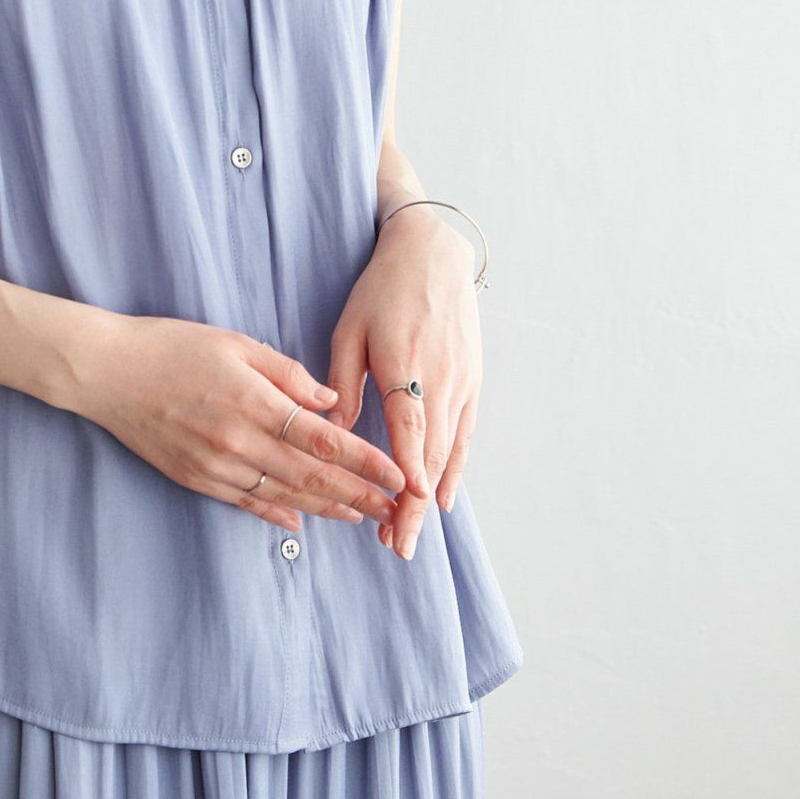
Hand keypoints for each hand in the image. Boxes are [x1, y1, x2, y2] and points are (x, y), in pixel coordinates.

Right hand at [70, 314, 407, 533]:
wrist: (107, 372)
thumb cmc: (171, 346)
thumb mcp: (234, 344)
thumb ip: (286, 373)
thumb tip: (330, 402)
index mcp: (252, 402)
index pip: (322, 440)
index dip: (364, 461)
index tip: (397, 474)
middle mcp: (237, 441)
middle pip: (311, 476)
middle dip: (359, 494)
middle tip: (395, 509)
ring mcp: (215, 465)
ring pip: (284, 494)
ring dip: (327, 508)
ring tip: (361, 517)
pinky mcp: (196, 478)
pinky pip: (246, 502)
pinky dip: (276, 512)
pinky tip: (301, 520)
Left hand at [324, 207, 481, 559]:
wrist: (432, 253)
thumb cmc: (381, 290)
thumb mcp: (349, 328)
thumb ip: (341, 381)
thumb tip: (329, 429)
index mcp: (404, 367)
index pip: (408, 437)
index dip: (403, 482)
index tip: (391, 519)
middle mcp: (438, 381)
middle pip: (430, 457)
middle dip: (412, 506)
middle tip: (394, 544)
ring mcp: (460, 383)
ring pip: (448, 452)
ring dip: (429, 495)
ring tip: (408, 530)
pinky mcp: (471, 382)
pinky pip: (464, 435)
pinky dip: (454, 469)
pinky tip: (441, 499)